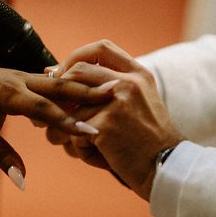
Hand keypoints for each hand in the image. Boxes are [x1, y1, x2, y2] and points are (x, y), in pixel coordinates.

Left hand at [0, 61, 111, 186]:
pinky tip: (93, 88)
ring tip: (113, 89)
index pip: (43, 109)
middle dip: (87, 92)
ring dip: (85, 85)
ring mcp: (24, 75)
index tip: (92, 131)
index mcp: (6, 94)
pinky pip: (53, 81)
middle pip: (58, 87)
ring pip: (59, 80)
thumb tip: (22, 180)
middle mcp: (19, 79)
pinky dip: (73, 85)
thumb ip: (1, 156)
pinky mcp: (26, 76)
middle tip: (115, 95)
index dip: (68, 121)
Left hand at [46, 40, 183, 199]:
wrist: (167, 168)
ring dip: (63, 131)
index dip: (74, 58)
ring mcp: (117, 102)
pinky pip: (74, 133)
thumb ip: (107, 89)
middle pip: (77, 72)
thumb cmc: (146, 142)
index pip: (100, 48)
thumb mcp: (138, 103)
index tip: (61, 75)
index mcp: (137, 74)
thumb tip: (57, 75)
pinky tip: (97, 157)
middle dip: (57, 93)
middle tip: (48, 115)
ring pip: (69, 108)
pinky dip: (80, 150)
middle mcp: (128, 83)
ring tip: (74, 146)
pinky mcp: (106, 125)